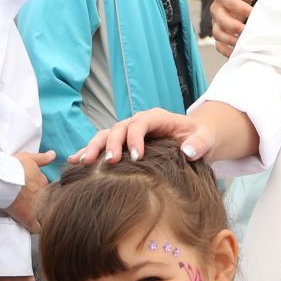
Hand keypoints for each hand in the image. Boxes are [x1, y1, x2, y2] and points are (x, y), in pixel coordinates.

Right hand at [6, 150, 55, 232]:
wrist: (2, 178)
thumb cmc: (13, 166)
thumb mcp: (29, 158)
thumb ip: (42, 158)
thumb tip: (54, 154)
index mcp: (43, 182)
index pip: (47, 189)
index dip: (41, 192)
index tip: (33, 193)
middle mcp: (43, 195)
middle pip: (46, 203)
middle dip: (42, 204)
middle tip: (31, 205)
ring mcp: (37, 207)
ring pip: (44, 215)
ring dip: (40, 216)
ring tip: (33, 217)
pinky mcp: (28, 218)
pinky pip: (36, 228)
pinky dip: (35, 228)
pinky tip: (31, 227)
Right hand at [70, 108, 213, 165]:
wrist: (194, 140)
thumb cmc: (198, 139)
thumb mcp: (205, 140)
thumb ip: (199, 144)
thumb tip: (188, 152)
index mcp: (156, 118)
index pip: (140, 123)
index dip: (135, 138)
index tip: (136, 158)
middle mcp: (138, 122)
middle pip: (119, 128)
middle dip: (111, 144)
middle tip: (109, 163)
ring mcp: (127, 132)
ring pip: (105, 135)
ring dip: (94, 147)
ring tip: (83, 162)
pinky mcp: (122, 144)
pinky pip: (102, 145)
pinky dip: (89, 152)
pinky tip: (75, 162)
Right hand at [211, 0, 263, 56]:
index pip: (229, 2)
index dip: (241, 8)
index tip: (254, 13)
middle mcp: (216, 9)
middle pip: (221, 19)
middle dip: (234, 26)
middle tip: (246, 30)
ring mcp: (216, 22)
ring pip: (217, 33)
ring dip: (230, 40)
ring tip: (242, 42)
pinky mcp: (219, 32)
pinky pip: (218, 44)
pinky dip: (226, 50)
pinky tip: (237, 52)